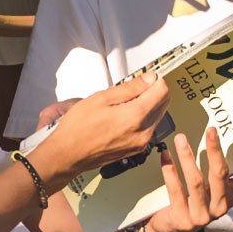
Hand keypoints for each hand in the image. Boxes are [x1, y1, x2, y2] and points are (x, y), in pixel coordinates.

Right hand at [29, 68, 173, 185]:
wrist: (68, 155)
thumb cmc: (78, 128)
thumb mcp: (101, 98)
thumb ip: (130, 87)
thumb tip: (149, 79)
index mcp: (135, 117)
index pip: (162, 91)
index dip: (154, 79)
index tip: (145, 76)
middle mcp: (143, 132)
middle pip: (163, 103)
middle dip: (152, 91)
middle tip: (132, 88)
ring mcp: (141, 143)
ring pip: (157, 115)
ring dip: (147, 105)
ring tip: (123, 103)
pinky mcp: (137, 149)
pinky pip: (148, 128)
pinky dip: (141, 118)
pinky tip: (122, 116)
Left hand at [142, 132, 232, 231]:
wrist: (171, 230)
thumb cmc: (193, 203)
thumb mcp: (212, 190)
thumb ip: (220, 171)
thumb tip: (220, 139)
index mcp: (230, 196)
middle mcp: (219, 206)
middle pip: (219, 174)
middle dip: (215, 150)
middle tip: (211, 130)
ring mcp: (202, 215)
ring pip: (196, 181)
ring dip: (188, 157)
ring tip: (181, 138)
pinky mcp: (183, 219)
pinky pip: (176, 191)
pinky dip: (170, 172)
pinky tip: (165, 155)